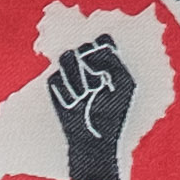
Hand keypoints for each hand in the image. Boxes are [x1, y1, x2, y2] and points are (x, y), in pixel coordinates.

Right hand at [36, 32, 139, 179]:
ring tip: (85, 94)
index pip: (102, 39)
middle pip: (83, 44)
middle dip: (89, 63)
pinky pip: (55, 77)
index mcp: (107, 61)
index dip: (103, 49)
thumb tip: (89, 51)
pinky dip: (65, 92)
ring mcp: (70, 73)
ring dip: (76, 76)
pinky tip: (73, 104)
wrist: (93, 141)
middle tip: (98, 85)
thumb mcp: (124, 85)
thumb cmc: (113, 114)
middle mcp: (87, 63)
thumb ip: (113, 61)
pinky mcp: (55, 85)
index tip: (107, 67)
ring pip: (65, 56)